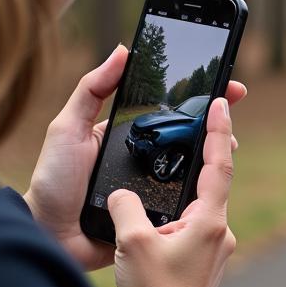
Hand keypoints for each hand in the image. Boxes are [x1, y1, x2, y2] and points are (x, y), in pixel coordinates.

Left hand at [23, 45, 243, 271]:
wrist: (52, 234)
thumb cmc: (54, 181)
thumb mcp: (68, 128)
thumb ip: (91, 90)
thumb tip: (123, 51)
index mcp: (131, 138)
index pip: (171, 115)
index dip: (199, 102)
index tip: (227, 89)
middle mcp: (147, 162)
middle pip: (190, 144)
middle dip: (217, 133)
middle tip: (232, 127)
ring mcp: (156, 189)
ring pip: (193, 175)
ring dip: (215, 164)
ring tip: (229, 153)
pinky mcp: (160, 217)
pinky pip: (185, 205)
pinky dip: (201, 198)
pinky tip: (215, 190)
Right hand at [108, 95, 238, 286]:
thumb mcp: (130, 240)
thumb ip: (126, 205)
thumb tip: (125, 195)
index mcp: (209, 223)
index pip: (220, 166)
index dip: (220, 132)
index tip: (223, 104)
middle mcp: (221, 234)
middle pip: (211, 185)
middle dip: (200, 160)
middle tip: (195, 129)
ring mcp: (217, 249)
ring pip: (200, 209)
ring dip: (182, 196)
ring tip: (164, 189)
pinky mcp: (208, 262)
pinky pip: (195, 228)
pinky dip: (179, 218)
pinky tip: (160, 224)